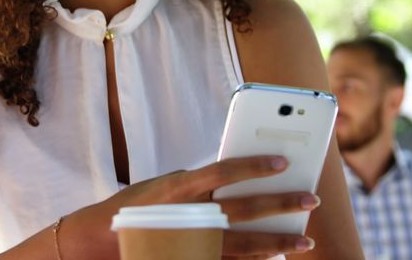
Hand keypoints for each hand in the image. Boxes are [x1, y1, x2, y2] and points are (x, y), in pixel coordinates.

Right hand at [61, 156, 319, 258]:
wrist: (101, 242)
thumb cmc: (138, 207)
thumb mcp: (163, 184)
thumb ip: (198, 182)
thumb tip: (239, 178)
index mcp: (179, 188)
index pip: (223, 171)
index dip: (255, 165)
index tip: (283, 161)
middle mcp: (188, 216)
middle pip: (245, 210)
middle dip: (282, 204)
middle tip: (311, 199)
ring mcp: (193, 245)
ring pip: (246, 246)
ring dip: (279, 243)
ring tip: (305, 241)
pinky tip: (276, 259)